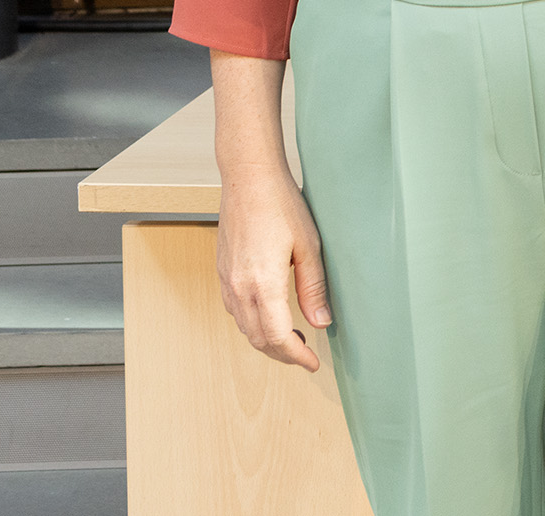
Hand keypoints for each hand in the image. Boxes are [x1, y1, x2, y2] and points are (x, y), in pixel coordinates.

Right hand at [216, 163, 328, 371]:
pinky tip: (271, 316)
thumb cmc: (282, 206)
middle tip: (306, 355)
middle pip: (258, 339)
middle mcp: (238, 288)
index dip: (296, 356)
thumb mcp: (309, 247)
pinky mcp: (222, 273)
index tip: (313, 363)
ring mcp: (226, 281)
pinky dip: (253, 324)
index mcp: (262, 284)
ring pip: (244, 328)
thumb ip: (313, 288)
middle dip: (283, 354)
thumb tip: (321, 323)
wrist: (248, 180)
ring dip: (267, 341)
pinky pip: (235, 311)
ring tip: (294, 338)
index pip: (278, 337)